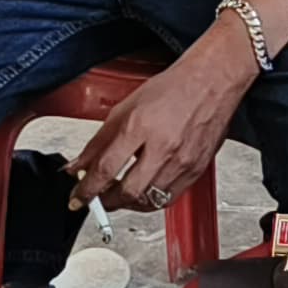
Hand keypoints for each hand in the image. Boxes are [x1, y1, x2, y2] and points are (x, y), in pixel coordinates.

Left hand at [67, 32, 253, 211]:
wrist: (210, 83)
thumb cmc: (172, 89)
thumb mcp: (125, 108)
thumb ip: (99, 141)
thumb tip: (78, 165)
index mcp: (141, 126)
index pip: (106, 169)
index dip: (87, 189)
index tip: (78, 198)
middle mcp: (164, 147)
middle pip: (128, 192)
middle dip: (107, 202)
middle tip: (97, 199)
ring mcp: (183, 162)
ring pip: (148, 201)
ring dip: (128, 203)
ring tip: (118, 194)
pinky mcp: (196, 171)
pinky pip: (169, 198)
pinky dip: (151, 200)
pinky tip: (143, 190)